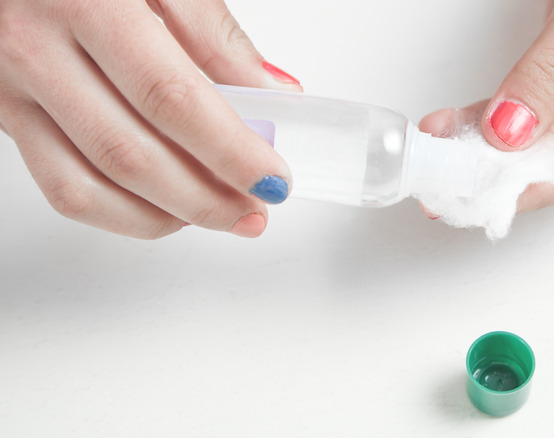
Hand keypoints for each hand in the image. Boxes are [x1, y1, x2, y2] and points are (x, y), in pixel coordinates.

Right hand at [0, 0, 300, 238]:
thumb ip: (211, 32)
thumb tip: (269, 90)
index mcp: (87, 4)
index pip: (172, 100)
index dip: (229, 151)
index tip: (271, 179)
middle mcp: (36, 49)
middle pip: (133, 155)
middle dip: (206, 198)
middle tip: (254, 208)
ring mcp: (13, 87)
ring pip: (92, 187)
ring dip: (167, 216)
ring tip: (220, 215)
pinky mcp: (4, 113)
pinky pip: (61, 188)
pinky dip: (120, 213)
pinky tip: (164, 210)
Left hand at [420, 0, 553, 212]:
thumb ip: (551, 74)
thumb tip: (506, 131)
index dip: (536, 186)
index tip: (485, 196)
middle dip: (500, 171)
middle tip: (448, 182)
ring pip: (536, 140)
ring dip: (484, 148)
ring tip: (438, 158)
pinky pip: (526, 110)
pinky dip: (487, 119)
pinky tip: (452, 130)